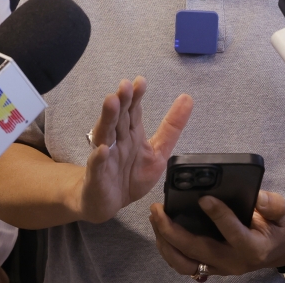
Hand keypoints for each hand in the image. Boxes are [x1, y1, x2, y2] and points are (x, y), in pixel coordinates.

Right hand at [77, 76, 192, 222]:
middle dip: (122, 101)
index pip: (134, 111)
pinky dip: (99, 157)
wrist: (108, 203)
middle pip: (119, 117)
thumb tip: (188, 98)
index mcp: (131, 134)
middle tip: (125, 85)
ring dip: (108, 118)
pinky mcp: (97, 176)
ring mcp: (105, 156)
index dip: (137, 96)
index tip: (141, 81)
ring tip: (112, 102)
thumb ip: (172, 127)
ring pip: (106, 134)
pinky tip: (104, 148)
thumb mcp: (158, 152)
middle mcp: (117, 140)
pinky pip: (97, 165)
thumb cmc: (131, 176)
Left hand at [149, 190, 284, 275]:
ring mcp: (220, 268)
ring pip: (185, 263)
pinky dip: (169, 250)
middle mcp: (233, 262)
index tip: (204, 198)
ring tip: (155, 219)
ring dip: (165, 243)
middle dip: (172, 231)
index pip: (233, 233)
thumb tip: (256, 196)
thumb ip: (273, 205)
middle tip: (158, 209)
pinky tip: (161, 231)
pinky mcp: (211, 268)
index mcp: (253, 248)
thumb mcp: (284, 213)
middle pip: (197, 251)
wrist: (281, 250)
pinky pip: (185, 264)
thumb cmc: (280, 228)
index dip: (219, 216)